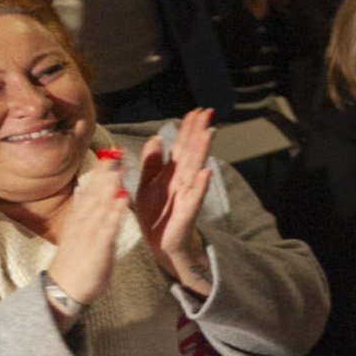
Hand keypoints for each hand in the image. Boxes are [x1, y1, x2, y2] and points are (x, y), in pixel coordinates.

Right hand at [44, 154, 130, 315]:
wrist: (65, 290)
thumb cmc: (76, 262)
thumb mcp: (81, 235)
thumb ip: (90, 217)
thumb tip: (97, 200)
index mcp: (80, 220)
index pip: (90, 191)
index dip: (100, 173)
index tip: (110, 154)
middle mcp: (82, 223)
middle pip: (94, 194)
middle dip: (106, 173)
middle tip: (117, 152)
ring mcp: (89, 235)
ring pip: (100, 206)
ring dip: (110, 186)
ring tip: (120, 168)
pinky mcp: (98, 248)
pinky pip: (107, 228)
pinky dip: (115, 212)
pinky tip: (123, 199)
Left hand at [133, 110, 214, 294]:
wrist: (161, 244)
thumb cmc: (156, 214)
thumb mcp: (147, 185)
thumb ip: (151, 163)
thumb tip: (156, 138)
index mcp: (171, 174)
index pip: (181, 146)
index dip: (188, 129)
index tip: (195, 111)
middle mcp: (182, 181)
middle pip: (191, 153)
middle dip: (198, 133)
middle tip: (207, 113)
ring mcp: (187, 196)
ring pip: (195, 170)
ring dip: (202, 152)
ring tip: (208, 134)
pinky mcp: (186, 214)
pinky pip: (194, 198)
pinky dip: (200, 185)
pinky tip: (206, 172)